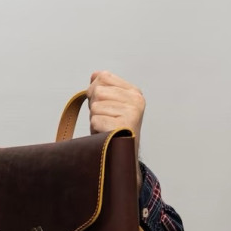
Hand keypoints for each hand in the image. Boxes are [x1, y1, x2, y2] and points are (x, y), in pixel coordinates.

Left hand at [87, 70, 144, 186]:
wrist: (122, 156)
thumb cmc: (114, 131)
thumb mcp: (110, 106)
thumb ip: (104, 88)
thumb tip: (95, 74)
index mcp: (134, 92)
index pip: (103, 77)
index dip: (95, 91)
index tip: (104, 106)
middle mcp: (136, 100)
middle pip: (97, 92)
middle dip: (94, 107)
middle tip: (105, 120)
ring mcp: (131, 113)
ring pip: (95, 107)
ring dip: (95, 120)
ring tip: (106, 128)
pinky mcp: (124, 125)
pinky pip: (95, 121)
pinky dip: (96, 130)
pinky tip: (107, 134)